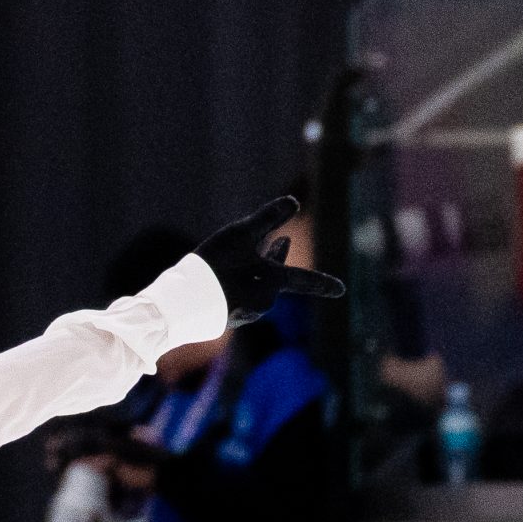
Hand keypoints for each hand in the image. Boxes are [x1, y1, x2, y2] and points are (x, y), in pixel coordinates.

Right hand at [195, 195, 345, 326]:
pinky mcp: (227, 319)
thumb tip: (295, 202)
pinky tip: (224, 280)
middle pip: (277, 280)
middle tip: (280, 241)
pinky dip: (239, 285)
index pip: (304, 280)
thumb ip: (269, 218)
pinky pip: (241, 299)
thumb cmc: (214, 267)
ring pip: (258, 289)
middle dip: (277, 259)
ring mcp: (244, 314)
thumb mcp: (242, 234)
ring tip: (241, 258)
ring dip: (256, 271)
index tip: (342, 291)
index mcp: (272, 283)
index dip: (324, 284)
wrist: (180, 304)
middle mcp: (262, 303)